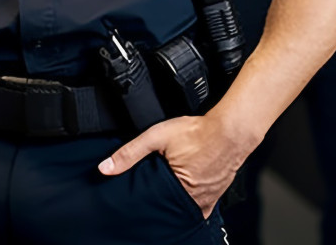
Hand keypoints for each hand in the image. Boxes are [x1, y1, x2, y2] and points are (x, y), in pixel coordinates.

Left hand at [98, 115, 244, 218]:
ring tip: (167, 182)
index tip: (138, 190)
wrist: (230, 129)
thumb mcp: (158, 136)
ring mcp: (206, 200)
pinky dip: (188, 196)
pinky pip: (198, 202)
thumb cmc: (199, 132)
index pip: (152, 205)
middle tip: (153, 183)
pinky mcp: (214, 195)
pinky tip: (184, 184)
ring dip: (173, 197)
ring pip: (182, 205)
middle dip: (158, 198)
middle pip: (167, 206)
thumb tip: (105, 167)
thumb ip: (130, 152)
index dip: (143, 197)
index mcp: (179, 193)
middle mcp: (194, 202)